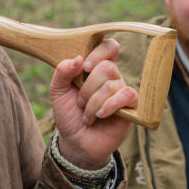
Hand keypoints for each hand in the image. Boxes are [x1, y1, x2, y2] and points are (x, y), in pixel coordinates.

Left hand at [50, 37, 137, 169]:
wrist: (75, 142)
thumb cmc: (69, 114)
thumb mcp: (58, 92)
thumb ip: (62, 72)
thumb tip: (78, 58)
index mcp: (96, 68)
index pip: (108, 46)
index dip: (99, 52)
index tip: (85, 66)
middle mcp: (112, 77)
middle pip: (107, 66)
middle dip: (88, 87)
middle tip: (80, 102)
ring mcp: (122, 91)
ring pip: (112, 85)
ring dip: (93, 103)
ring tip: (87, 115)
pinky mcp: (130, 107)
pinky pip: (127, 95)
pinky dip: (109, 106)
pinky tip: (100, 115)